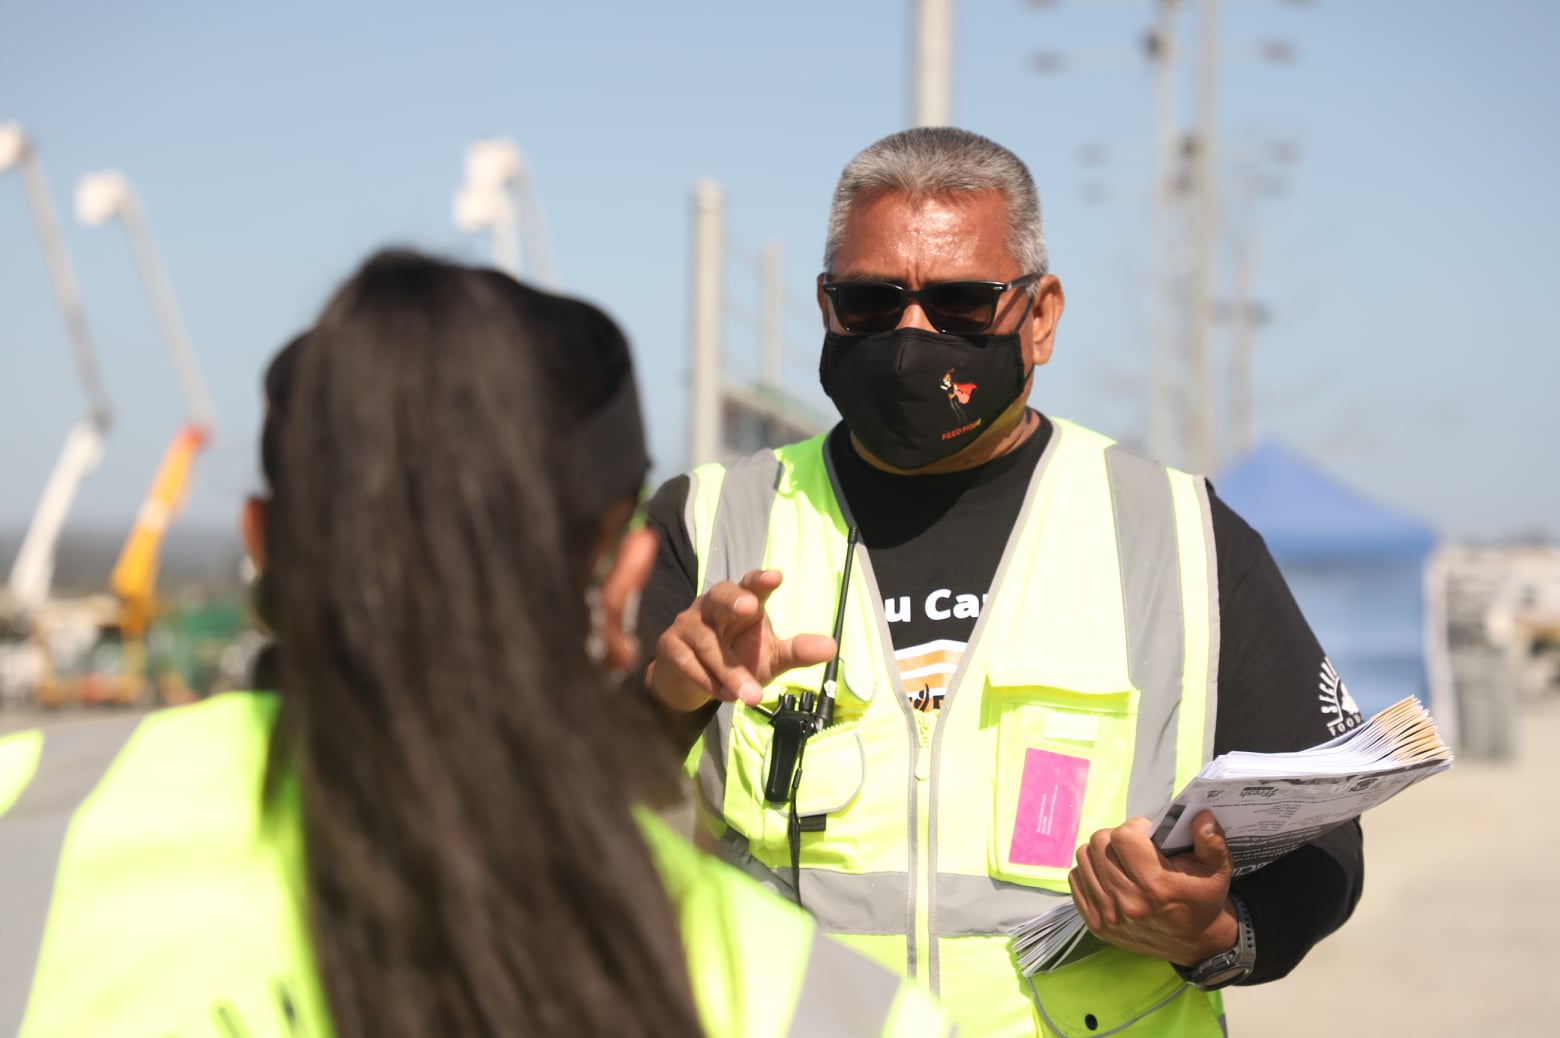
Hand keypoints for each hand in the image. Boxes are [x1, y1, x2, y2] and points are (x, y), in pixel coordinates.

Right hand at [647, 569, 836, 713]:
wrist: (692, 684)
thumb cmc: (736, 660)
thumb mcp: (771, 657)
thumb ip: (797, 651)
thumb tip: (832, 646)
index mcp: (742, 602)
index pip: (751, 585)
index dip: (760, 580)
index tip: (776, 577)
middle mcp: (712, 606)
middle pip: (720, 595)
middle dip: (734, 600)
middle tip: (750, 607)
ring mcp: (688, 624)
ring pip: (707, 642)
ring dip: (729, 670)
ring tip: (752, 695)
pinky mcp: (670, 646)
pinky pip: (687, 661)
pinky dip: (707, 680)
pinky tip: (724, 695)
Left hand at [1068, 811, 1236, 965]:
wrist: (1196, 943)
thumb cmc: (1203, 900)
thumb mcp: (1216, 870)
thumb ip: (1211, 841)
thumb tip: (1201, 815)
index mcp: (1155, 886)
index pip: (1123, 836)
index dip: (1136, 828)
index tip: (1148, 835)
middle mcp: (1127, 902)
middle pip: (1099, 843)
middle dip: (1117, 837)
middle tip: (1134, 846)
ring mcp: (1108, 915)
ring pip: (1084, 858)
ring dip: (1101, 853)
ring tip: (1122, 860)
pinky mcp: (1095, 924)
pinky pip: (1076, 879)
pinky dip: (1090, 872)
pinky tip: (1111, 875)